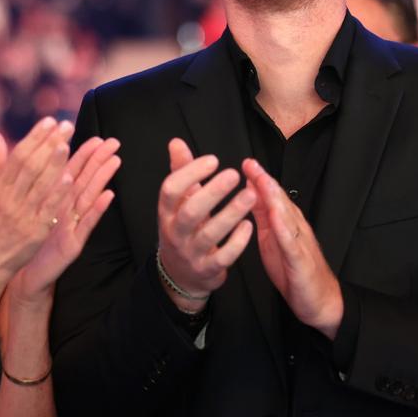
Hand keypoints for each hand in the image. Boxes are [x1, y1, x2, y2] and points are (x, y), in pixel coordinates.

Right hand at [0, 118, 76, 286]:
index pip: (17, 156)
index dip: (34, 137)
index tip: (49, 121)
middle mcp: (8, 200)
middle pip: (31, 166)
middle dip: (49, 143)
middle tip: (66, 125)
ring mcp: (22, 216)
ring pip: (40, 185)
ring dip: (55, 163)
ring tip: (67, 143)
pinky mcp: (34, 233)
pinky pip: (48, 210)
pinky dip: (57, 194)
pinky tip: (69, 178)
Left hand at [10, 135, 120, 302]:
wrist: (21, 271)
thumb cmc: (25, 238)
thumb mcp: (28, 208)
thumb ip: (31, 183)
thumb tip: (32, 158)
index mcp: (55, 199)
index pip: (70, 171)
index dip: (82, 154)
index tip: (95, 137)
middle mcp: (67, 210)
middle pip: (84, 180)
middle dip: (98, 160)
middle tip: (113, 142)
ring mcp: (72, 226)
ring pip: (89, 197)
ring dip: (103, 179)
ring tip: (115, 161)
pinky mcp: (73, 243)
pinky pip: (86, 224)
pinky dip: (98, 210)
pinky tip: (109, 196)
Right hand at [156, 138, 254, 310]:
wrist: (181, 274)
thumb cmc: (183, 229)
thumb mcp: (177, 203)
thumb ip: (180, 172)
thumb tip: (176, 142)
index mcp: (166, 212)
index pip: (170, 190)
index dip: (189, 173)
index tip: (213, 160)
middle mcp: (175, 232)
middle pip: (190, 212)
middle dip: (212, 192)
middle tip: (234, 174)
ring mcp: (191, 253)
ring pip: (210, 234)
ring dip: (231, 213)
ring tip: (250, 195)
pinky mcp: (208, 269)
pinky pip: (223, 257)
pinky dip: (237, 241)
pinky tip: (249, 225)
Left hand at [241, 158, 342, 338]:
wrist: (320, 301)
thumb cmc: (294, 271)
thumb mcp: (272, 240)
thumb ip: (264, 217)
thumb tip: (250, 194)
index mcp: (286, 224)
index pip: (273, 197)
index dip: (260, 179)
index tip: (246, 163)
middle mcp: (295, 228)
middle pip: (280, 200)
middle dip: (265, 180)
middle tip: (250, 163)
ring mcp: (300, 243)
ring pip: (287, 216)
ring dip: (274, 197)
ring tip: (261, 180)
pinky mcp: (301, 260)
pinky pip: (291, 242)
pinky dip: (284, 228)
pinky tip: (275, 216)